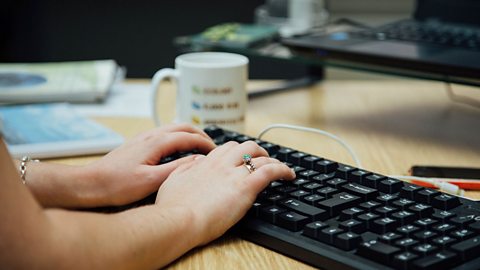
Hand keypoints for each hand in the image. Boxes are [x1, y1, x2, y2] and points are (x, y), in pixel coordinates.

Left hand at [85, 124, 215, 205]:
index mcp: (156, 142)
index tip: (217, 152)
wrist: (91, 183)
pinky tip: (177, 149)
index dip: (206, 144)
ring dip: (189, 134)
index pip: (189, 137)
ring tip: (199, 146)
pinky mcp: (137, 143)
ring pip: (173, 128)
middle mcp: (150, 135)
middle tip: (212, 147)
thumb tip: (197, 160)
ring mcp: (143, 138)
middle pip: (183, 126)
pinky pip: (163, 133)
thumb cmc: (117, 185)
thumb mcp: (151, 180)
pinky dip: (177, 137)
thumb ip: (177, 168)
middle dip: (200, 134)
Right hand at [154, 140, 295, 245]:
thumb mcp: (173, 181)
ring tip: (280, 167)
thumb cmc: (172, 207)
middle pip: (246, 146)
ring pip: (260, 156)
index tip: (242, 158)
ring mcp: (234, 173)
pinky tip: (289, 175)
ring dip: (272, 159)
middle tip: (263, 159)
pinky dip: (283, 170)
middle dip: (257, 151)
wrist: (178, 220)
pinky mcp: (246, 186)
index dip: (237, 152)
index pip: (226, 149)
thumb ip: (185, 169)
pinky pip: (271, 171)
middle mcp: (221, 164)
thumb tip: (195, 162)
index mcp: (205, 163)